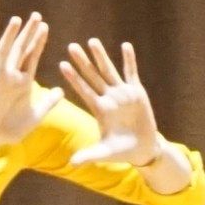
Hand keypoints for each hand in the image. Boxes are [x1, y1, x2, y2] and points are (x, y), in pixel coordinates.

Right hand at [0, 13, 50, 150]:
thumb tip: (62, 91)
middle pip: (20, 49)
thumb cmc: (12, 127)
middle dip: (28, 32)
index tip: (45, 26)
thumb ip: (48, 103)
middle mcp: (11, 76)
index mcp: (24, 81)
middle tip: (36, 15)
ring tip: (16, 20)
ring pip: (4, 53)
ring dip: (9, 37)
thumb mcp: (35, 115)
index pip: (32, 56)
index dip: (38, 42)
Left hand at [58, 35, 165, 169]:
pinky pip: (131, 72)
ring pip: (109, 70)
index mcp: (99, 109)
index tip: (62, 65)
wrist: (142, 147)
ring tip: (92, 41)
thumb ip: (89, 155)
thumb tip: (71, 163)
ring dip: (101, 56)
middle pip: (93, 76)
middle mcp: (108, 97)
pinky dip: (129, 60)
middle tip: (71, 46)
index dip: (73, 78)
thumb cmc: (121, 151)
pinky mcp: (136, 92)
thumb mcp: (105, 152)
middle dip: (82, 62)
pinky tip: (125, 46)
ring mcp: (122, 93)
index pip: (83, 90)